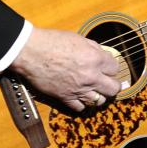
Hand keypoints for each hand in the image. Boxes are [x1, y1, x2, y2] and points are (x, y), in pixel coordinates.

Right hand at [7, 28, 122, 112]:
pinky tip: (80, 97)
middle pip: (113, 88)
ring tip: (95, 90)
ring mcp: (79, 89)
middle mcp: (90, 76)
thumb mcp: (79, 39)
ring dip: (99, 95)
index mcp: (95, 58)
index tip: (108, 67)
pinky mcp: (65, 97)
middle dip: (113, 85)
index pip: (115, 68)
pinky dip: (82, 104)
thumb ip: (93, 49)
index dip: (112, 67)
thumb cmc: (52, 42)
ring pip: (100, 101)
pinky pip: (80, 108)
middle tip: (109, 82)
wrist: (31, 52)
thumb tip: (102, 55)